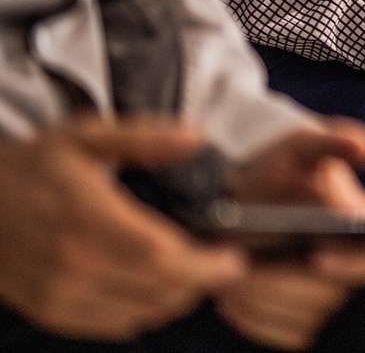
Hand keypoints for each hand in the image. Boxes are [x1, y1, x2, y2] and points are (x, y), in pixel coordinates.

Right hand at [0, 119, 246, 340]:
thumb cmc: (32, 166)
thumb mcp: (86, 135)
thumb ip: (145, 137)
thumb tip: (197, 137)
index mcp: (86, 216)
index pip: (158, 256)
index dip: (204, 265)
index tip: (234, 258)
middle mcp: (72, 262)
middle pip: (156, 290)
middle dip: (200, 282)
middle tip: (224, 265)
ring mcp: (58, 293)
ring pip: (140, 313)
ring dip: (176, 299)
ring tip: (196, 274)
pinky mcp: (49, 310)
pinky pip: (111, 326)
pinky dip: (144, 313)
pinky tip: (157, 290)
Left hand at [216, 123, 364, 350]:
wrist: (245, 200)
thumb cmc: (281, 172)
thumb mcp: (305, 148)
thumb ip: (334, 141)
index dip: (359, 266)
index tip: (318, 258)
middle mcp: (359, 272)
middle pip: (334, 297)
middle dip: (286, 283)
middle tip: (245, 269)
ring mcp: (331, 303)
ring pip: (305, 321)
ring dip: (262, 300)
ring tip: (229, 279)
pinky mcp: (303, 325)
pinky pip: (282, 334)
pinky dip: (253, 318)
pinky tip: (231, 297)